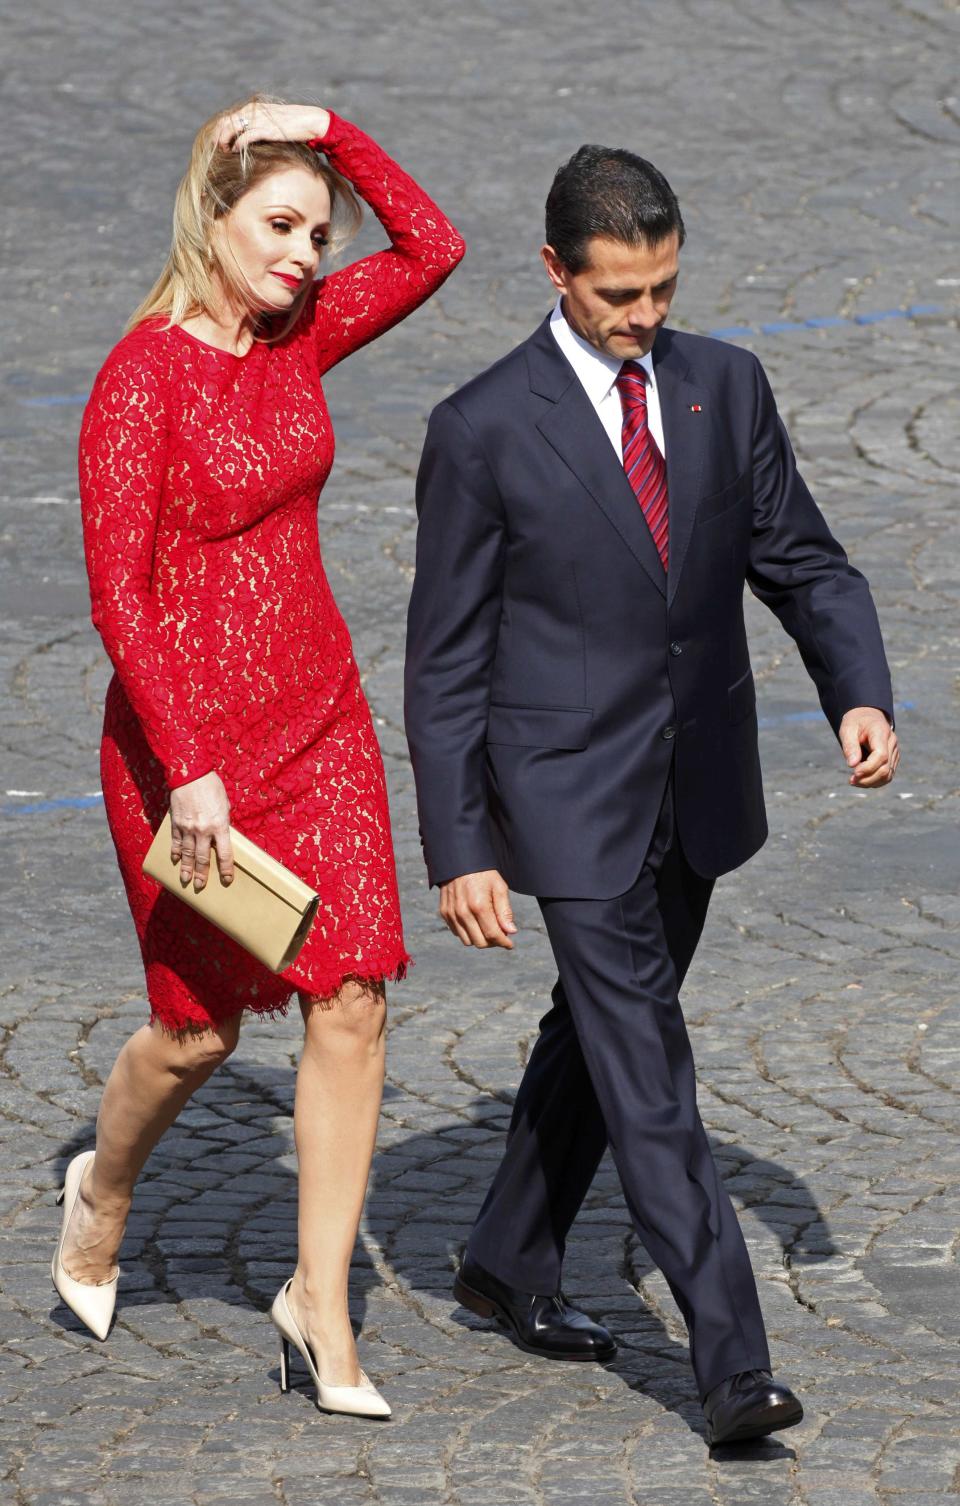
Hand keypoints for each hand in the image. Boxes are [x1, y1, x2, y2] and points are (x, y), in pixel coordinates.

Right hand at [169, 772, 233, 891]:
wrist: (190, 773)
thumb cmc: (211, 786)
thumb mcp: (224, 803)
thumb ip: (223, 819)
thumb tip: (222, 831)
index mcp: (220, 825)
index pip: (225, 854)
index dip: (226, 869)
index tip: (227, 880)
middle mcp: (203, 830)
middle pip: (203, 858)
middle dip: (202, 874)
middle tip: (200, 886)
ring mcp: (188, 828)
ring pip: (186, 854)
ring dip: (186, 868)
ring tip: (185, 880)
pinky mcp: (176, 823)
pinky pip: (175, 842)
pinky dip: (175, 852)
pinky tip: (175, 860)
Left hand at [217, 102, 330, 152]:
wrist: (309, 121)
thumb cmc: (292, 125)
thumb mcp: (271, 122)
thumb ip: (259, 126)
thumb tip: (249, 138)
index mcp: (252, 109)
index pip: (227, 118)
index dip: (219, 131)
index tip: (216, 143)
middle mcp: (252, 112)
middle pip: (225, 122)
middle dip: (218, 136)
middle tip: (216, 149)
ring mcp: (258, 120)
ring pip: (232, 128)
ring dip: (225, 141)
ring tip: (224, 151)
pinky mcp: (266, 129)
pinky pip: (245, 136)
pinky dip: (238, 144)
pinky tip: (235, 151)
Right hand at [440, 870, 517, 948]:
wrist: (459, 860)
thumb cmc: (483, 873)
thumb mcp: (499, 887)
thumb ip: (504, 911)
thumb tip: (511, 931)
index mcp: (479, 906)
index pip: (492, 935)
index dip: (504, 942)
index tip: (510, 944)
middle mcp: (463, 912)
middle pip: (480, 942)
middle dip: (493, 942)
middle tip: (501, 934)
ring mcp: (451, 914)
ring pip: (467, 941)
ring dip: (480, 939)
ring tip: (488, 928)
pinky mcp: (444, 913)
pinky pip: (457, 933)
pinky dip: (468, 932)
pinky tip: (475, 922)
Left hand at [838, 707, 899, 787]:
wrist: (867, 716)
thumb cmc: (855, 722)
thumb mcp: (847, 729)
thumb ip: (850, 746)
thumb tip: (852, 765)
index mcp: (881, 732)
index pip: (881, 755)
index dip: (868, 767)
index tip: (854, 773)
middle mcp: (891, 743)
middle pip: (885, 768)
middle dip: (868, 778)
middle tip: (851, 780)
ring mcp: (894, 752)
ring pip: (888, 775)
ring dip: (871, 782)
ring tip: (854, 781)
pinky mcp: (892, 759)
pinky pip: (887, 775)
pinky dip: (875, 781)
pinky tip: (861, 780)